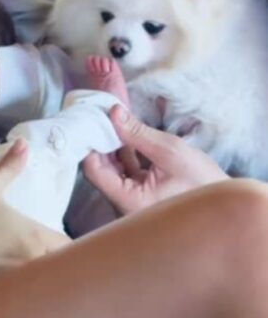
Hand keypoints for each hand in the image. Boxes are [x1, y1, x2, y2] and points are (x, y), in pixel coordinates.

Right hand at [0, 139, 69, 293]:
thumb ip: (9, 166)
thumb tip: (24, 143)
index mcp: (36, 236)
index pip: (70, 246)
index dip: (70, 245)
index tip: (62, 242)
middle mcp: (33, 261)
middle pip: (61, 269)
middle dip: (59, 263)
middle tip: (52, 258)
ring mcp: (19, 282)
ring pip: (43, 284)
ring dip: (43, 279)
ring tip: (36, 273)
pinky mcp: (3, 295)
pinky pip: (23, 298)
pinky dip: (23, 293)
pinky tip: (15, 289)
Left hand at [83, 106, 227, 214]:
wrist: (226, 205)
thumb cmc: (202, 183)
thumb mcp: (170, 151)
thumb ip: (138, 133)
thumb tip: (113, 112)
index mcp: (128, 201)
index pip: (94, 171)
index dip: (90, 144)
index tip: (91, 120)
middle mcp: (124, 204)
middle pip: (100, 170)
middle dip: (99, 141)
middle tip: (98, 115)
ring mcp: (132, 199)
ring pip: (112, 169)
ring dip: (111, 145)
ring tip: (110, 119)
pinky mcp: (140, 193)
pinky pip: (124, 171)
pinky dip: (123, 153)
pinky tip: (124, 133)